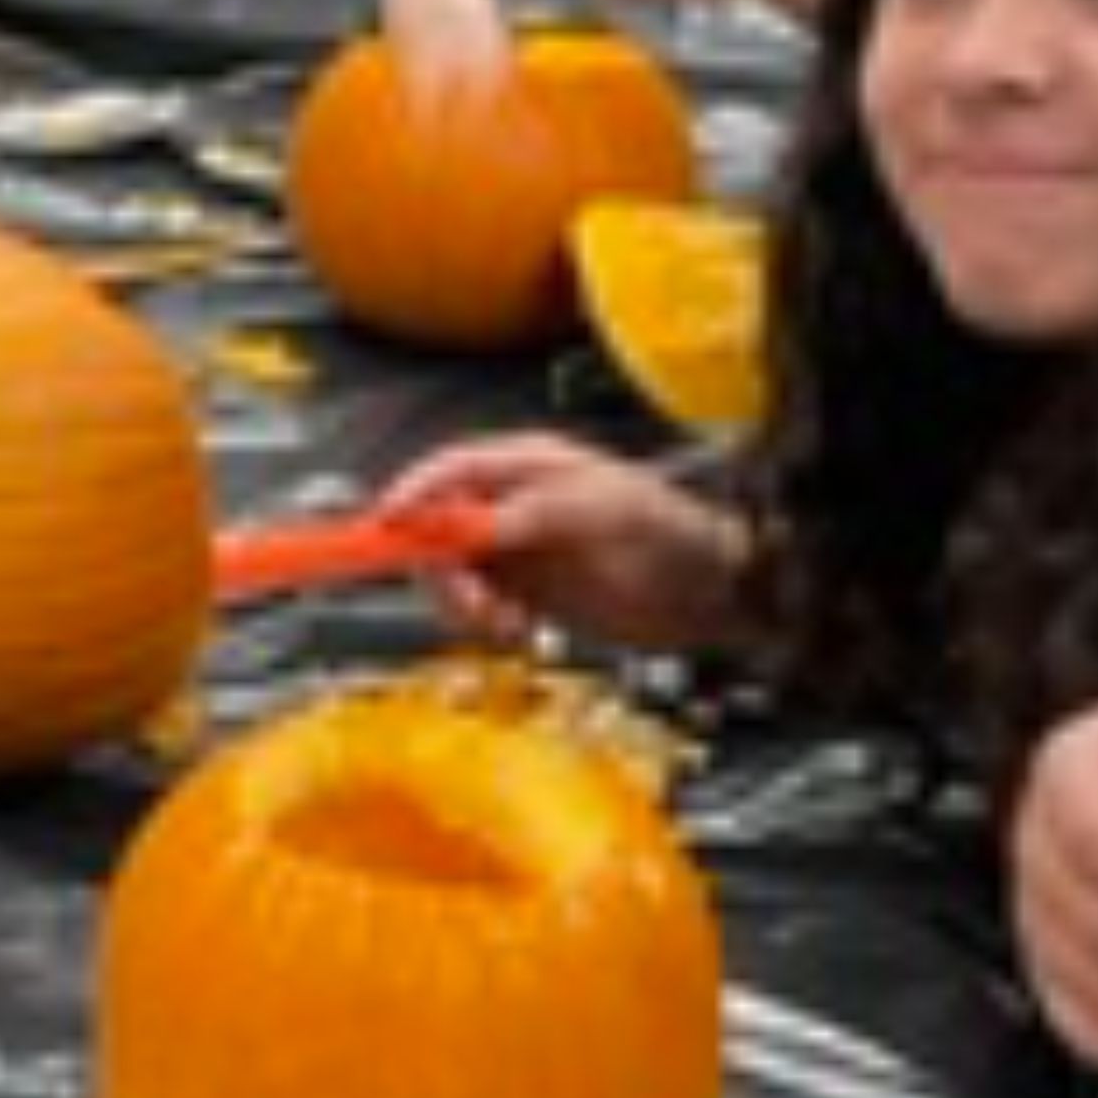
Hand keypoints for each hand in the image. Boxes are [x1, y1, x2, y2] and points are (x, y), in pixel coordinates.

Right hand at [378, 434, 743, 653]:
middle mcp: (514, 505)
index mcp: (530, 468)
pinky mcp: (525, 593)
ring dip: (463, 604)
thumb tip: (471, 520)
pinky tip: (518, 630)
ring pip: (451, 573)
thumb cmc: (670, 536)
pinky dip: (484, 624)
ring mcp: (517, 550)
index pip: (451, 471)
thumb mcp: (601, 513)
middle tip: (474, 602)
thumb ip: (532, 512)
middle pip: (437, 528)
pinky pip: (476, 607)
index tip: (388, 527)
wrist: (710, 595)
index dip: (413, 496)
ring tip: (504, 621)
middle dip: (442, 568)